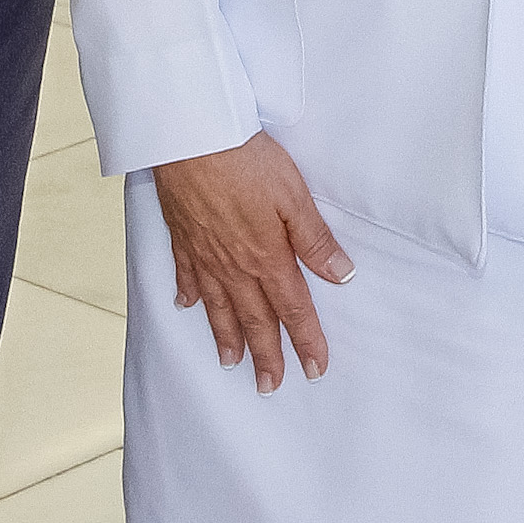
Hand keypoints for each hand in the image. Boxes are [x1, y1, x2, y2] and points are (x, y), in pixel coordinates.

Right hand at [150, 133, 354, 393]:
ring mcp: (203, 253)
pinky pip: (185, 274)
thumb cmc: (244, 158)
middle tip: (270, 387)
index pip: (292, 309)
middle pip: (253, 319)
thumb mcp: (293, 195)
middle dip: (265, 355)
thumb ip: (315, 239)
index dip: (306, 341)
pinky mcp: (181, 235)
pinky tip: (186, 306)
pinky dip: (187, 293)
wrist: (190, 135)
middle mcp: (234, 265)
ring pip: (217, 306)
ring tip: (231, 363)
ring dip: (226, 337)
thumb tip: (342, 276)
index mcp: (267, 257)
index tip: (315, 369)